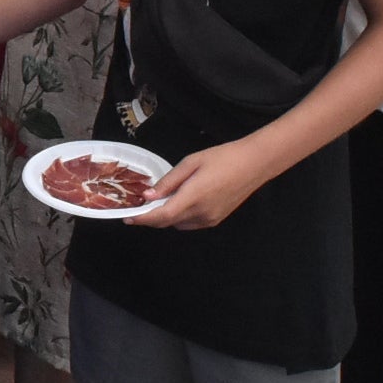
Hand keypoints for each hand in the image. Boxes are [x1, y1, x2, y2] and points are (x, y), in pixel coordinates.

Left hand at [126, 132, 284, 228]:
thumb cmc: (222, 157)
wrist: (253, 164)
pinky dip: (180, 217)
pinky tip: (180, 202)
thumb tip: (148, 196)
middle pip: (168, 222)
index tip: (128, 217)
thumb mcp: (191, 163)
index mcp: (193, 197)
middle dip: (151, 217)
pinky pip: (190, 223)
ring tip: (162, 200)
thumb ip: (169, 181)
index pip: (162, 215)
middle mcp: (201, 213)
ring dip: (166, 217)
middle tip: (139, 207)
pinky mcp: (216, 220)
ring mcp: (210, 219)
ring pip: (178, 224)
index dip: (143, 219)